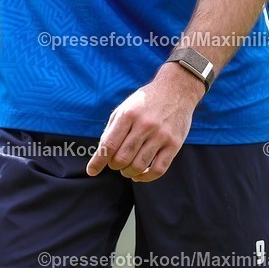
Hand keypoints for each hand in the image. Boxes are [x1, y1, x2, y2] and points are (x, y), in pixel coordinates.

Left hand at [86, 62, 204, 181]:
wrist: (176, 89)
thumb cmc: (145, 102)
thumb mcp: (125, 108)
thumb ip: (112, 130)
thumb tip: (101, 155)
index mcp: (128, 114)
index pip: (109, 145)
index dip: (98, 161)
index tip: (92, 171)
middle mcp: (144, 125)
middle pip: (122, 158)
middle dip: (114, 166)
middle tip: (115, 163)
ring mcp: (161, 135)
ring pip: (138, 166)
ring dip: (128, 172)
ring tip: (127, 168)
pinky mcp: (174, 144)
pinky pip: (158, 170)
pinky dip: (146, 178)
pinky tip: (140, 175)